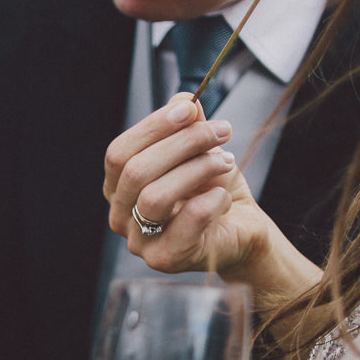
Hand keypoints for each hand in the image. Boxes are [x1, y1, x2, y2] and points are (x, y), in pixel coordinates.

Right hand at [104, 94, 305, 290]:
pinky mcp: (165, 258)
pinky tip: (223, 199)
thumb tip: (183, 101)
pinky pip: (188, 219)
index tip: (189, 109)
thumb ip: (187, 125)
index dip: (152, 127)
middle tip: (221, 131)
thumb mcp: (200, 150)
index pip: (119, 154)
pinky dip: (213, 200)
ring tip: (226, 161)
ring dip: (198, 169)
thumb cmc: (213, 193)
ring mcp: (139, 241)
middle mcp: (121, 216)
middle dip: (183, 143)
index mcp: (119, 188)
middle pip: (136, 172)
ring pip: (155, 197)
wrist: (240, 231)